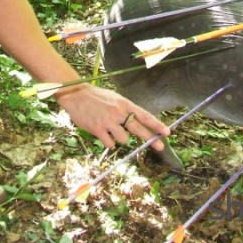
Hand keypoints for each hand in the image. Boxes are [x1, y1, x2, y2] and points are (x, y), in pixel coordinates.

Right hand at [54, 84, 169, 150]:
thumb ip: (125, 109)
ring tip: (110, 129)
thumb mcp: (114, 99)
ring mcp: (108, 121)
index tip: (167, 132)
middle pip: (138, 129)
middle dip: (150, 139)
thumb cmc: (96, 97)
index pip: (144, 115)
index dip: (156, 125)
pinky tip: (102, 133)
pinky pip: (110, 143)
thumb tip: (138, 120)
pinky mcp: (98, 129)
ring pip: (123, 139)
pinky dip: (108, 141)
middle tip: (160, 147)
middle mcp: (118, 112)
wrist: (76, 95)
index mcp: (124, 103)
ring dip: (119, 138)